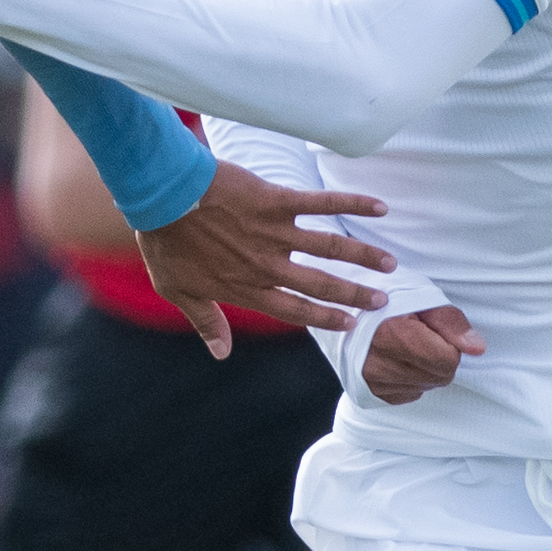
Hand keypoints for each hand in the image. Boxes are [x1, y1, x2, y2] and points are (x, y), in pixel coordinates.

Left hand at [135, 158, 392, 357]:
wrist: (161, 197)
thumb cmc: (165, 243)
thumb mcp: (178, 290)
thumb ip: (205, 322)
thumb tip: (220, 353)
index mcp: (247, 288)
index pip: (295, 310)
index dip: (325, 317)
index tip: (351, 323)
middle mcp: (267, 265)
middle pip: (321, 284)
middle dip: (355, 293)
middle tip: (384, 300)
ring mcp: (274, 232)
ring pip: (330, 247)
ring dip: (363, 256)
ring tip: (390, 264)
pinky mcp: (276, 201)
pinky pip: (321, 203)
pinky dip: (352, 203)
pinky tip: (379, 207)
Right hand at [359, 304, 484, 404]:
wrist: (348, 309)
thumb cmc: (387, 300)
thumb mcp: (422, 300)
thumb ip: (452, 324)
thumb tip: (477, 349)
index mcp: (394, 337)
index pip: (448, 361)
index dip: (447, 344)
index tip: (431, 331)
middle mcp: (379, 365)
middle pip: (439, 377)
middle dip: (438, 359)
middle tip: (419, 338)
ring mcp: (371, 382)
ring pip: (425, 387)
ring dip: (424, 370)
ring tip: (405, 348)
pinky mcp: (368, 392)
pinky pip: (408, 394)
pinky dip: (409, 380)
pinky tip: (397, 361)